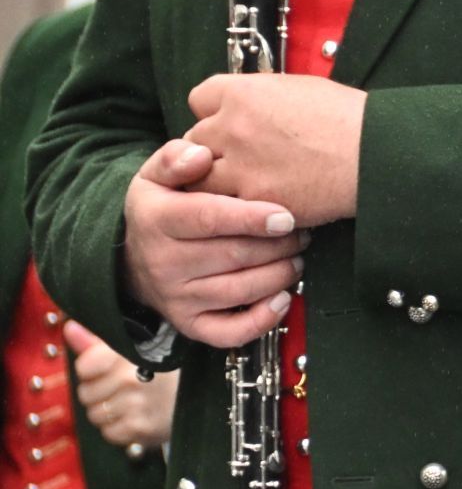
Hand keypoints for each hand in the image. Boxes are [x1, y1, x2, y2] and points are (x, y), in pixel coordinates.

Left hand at [64, 320, 179, 449]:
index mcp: (131, 354)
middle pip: (86, 393)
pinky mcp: (139, 429)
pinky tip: (135, 417)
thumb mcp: (135, 349)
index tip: (104, 368)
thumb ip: (97, 342)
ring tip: (130, 403)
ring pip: (95, 414)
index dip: (90, 369)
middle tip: (123, 387)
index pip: (85, 365)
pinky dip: (118, 428)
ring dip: (108, 411)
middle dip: (98, 392)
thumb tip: (69, 328)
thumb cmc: (163, 372)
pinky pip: (109, 432)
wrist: (199, 399)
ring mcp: (136, 405)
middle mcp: (131, 379)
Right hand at [122, 139, 306, 347]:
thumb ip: (176, 157)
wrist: (131, 257)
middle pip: (233, 255)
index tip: (286, 217)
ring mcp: (175, 298)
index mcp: (157, 220)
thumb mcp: (157, 175)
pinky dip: (261, 320)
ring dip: (279, 274)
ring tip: (298, 256)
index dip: (251, 218)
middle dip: (277, 245)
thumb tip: (201, 155)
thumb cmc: (161, 207)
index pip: (208, 218)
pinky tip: (283, 298)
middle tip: (303, 232)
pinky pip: (228, 333)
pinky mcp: (188, 324)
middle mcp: (163, 263)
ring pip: (238, 290)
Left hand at [185, 73, 364, 225]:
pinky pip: (226, 207)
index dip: (214, 112)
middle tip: (236, 158)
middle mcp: (232, 126)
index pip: (199, 99)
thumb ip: (265, 95)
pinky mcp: (253, 200)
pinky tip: (257, 202)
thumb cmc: (349, 118)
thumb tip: (252, 104)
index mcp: (244, 92)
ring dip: (217, 182)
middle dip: (212, 149)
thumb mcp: (303, 88)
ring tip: (242, 185)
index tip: (227, 122)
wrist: (374, 153)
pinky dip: (238, 207)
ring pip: (200, 179)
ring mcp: (239, 167)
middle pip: (193, 141)